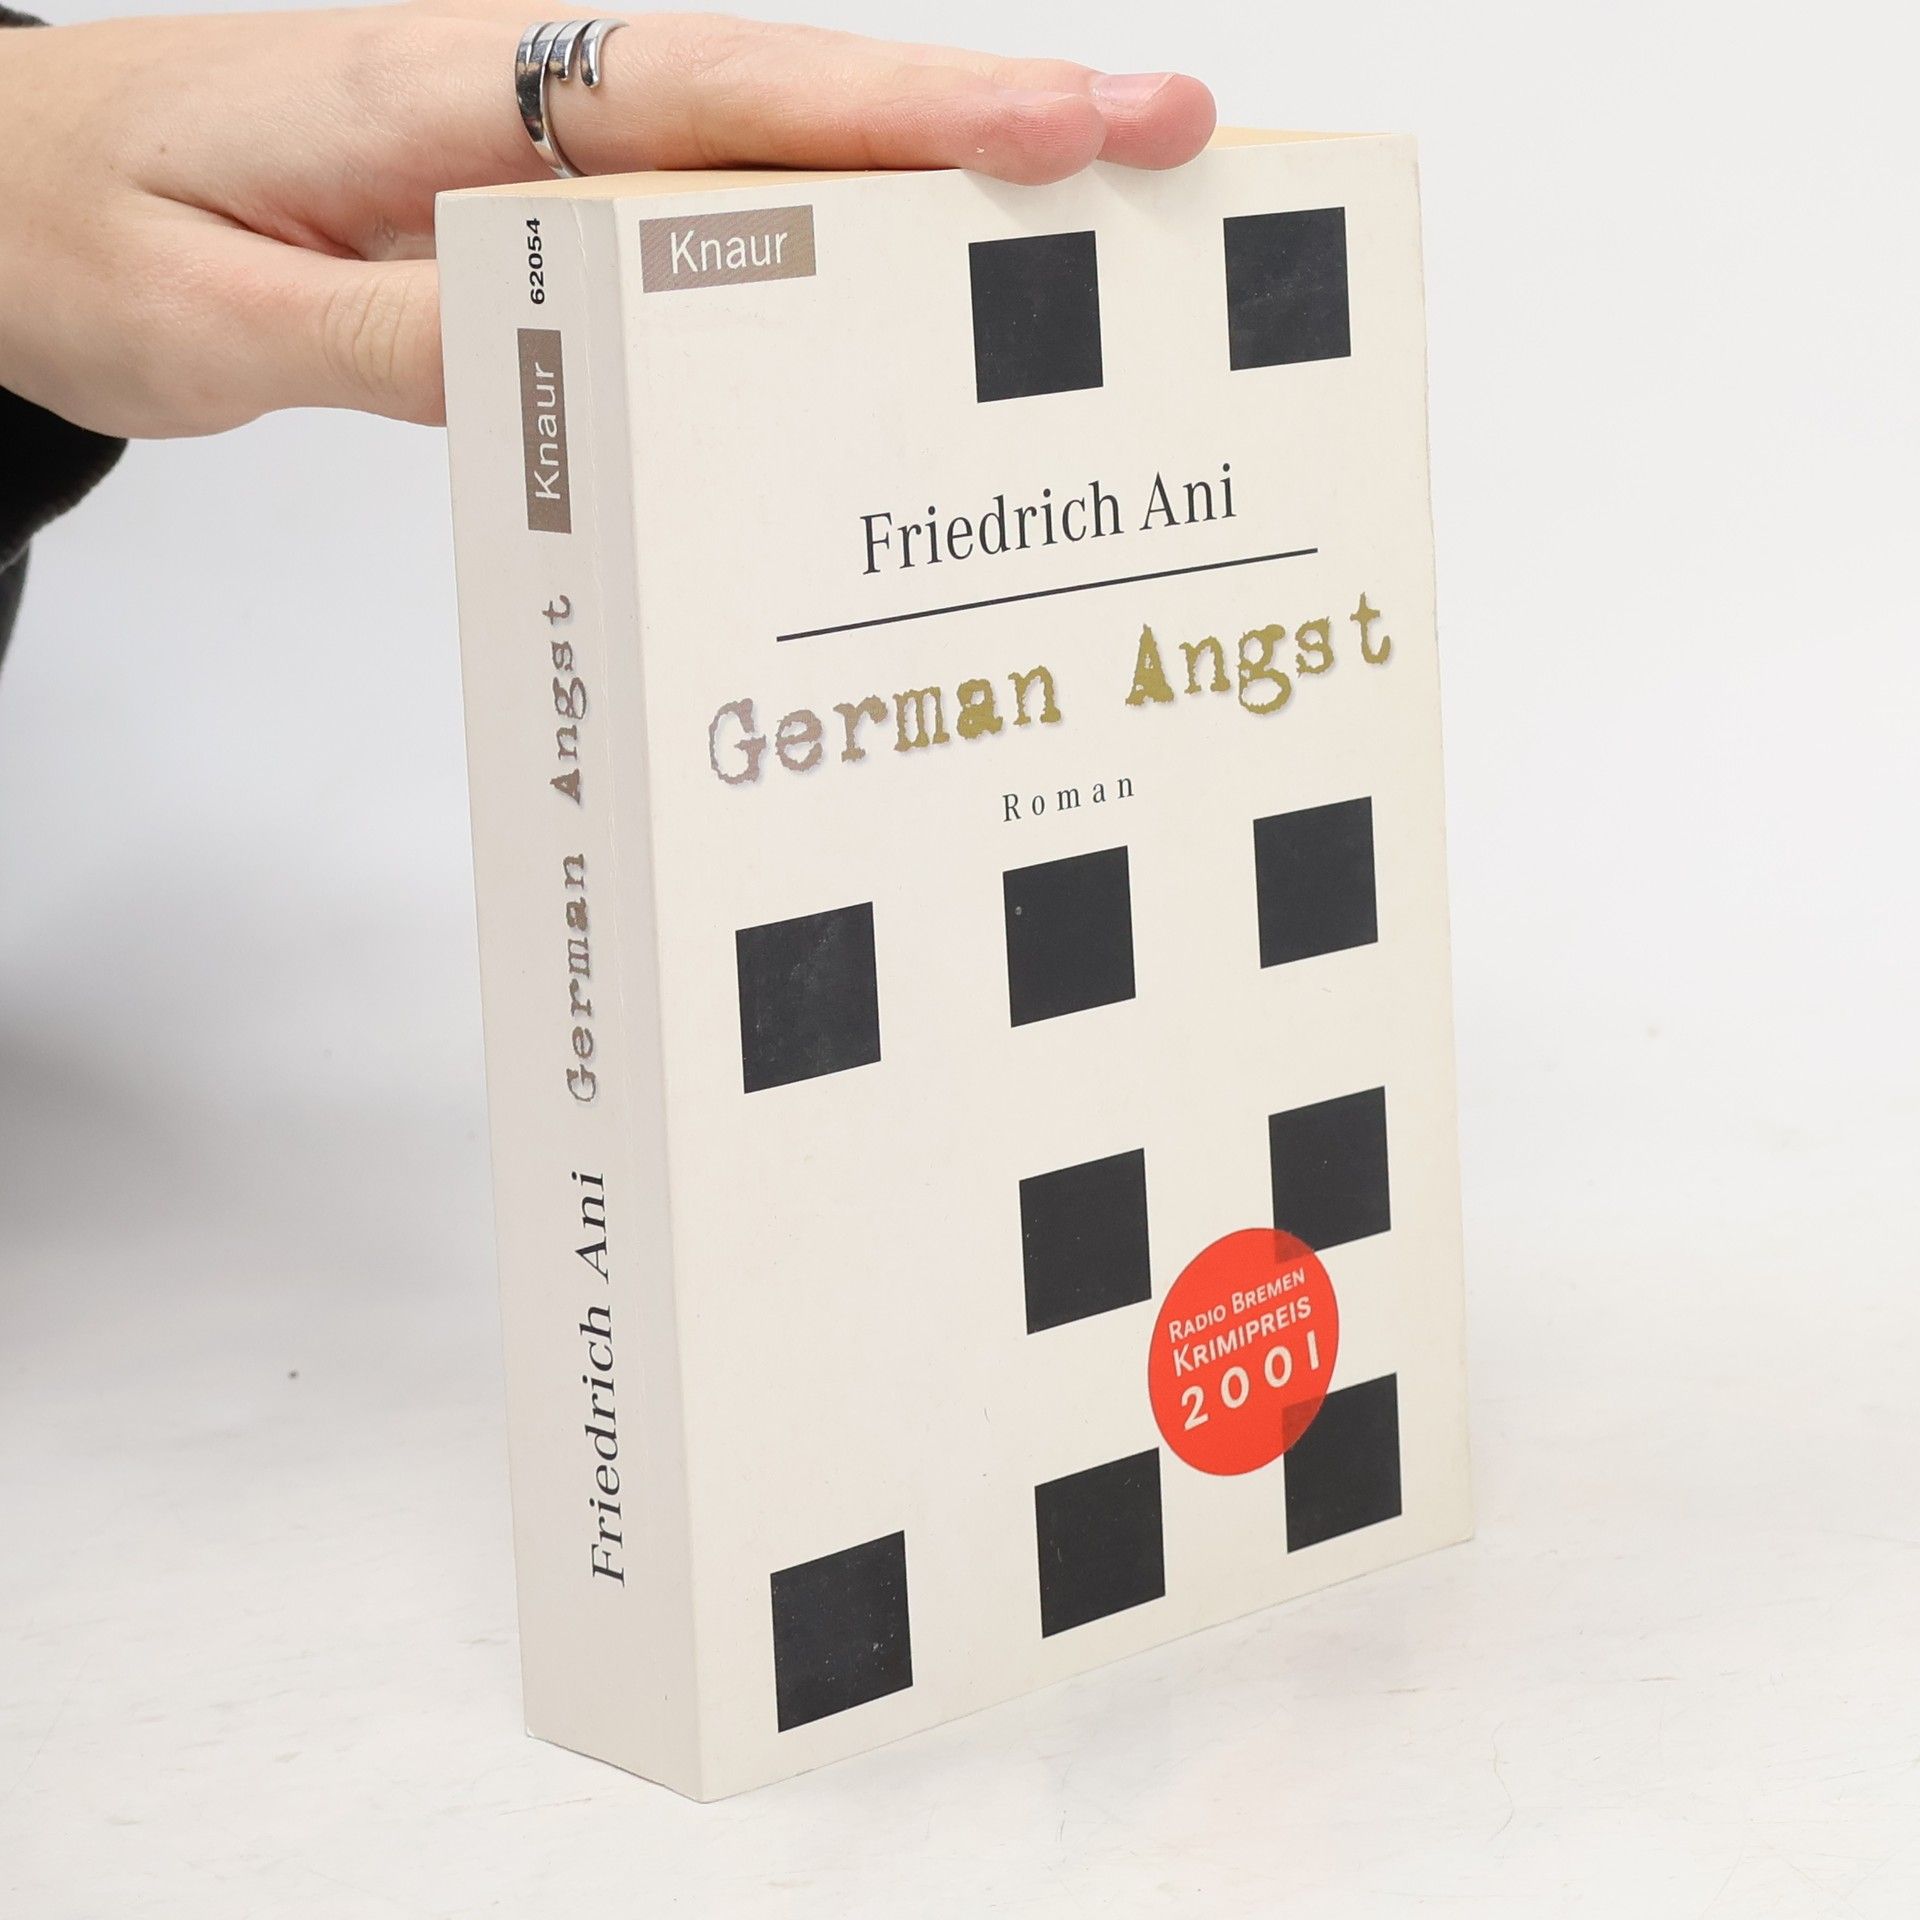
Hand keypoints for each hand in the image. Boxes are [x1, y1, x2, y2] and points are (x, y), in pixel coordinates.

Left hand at [0, 8, 1214, 436]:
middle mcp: (524, 104)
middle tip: (1167, 154)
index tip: (1074, 117)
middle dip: (991, 126)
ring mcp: (540, 155)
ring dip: (931, 193)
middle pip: (799, 106)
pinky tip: (895, 304)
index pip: (725, 95)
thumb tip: (602, 361)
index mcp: (456, 92)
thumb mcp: (224, 314)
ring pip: (773, 163)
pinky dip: (817, 255)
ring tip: (1086, 237)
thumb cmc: (82, 227)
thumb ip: (416, 339)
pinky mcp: (534, 211)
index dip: (913, 106)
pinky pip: (702, 230)